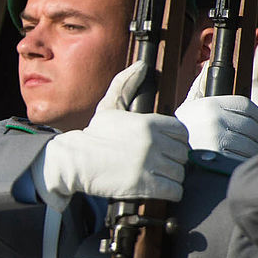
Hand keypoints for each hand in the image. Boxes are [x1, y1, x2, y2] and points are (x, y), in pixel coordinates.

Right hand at [32, 61, 188, 209]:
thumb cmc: (93, 136)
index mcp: (149, 123)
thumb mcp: (109, 107)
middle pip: (182, 155)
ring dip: (169, 177)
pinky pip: (175, 190)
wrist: (74, 161)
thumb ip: (125, 84)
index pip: (182, 133)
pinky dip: (169, 192)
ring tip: (153, 176)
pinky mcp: (146, 185)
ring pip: (179, 173)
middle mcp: (153, 142)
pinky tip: (155, 188)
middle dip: (172, 161)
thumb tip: (141, 65)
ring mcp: (150, 164)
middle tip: (156, 165)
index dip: (174, 142)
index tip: (161, 148)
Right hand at [174, 64, 257, 160]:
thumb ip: (201, 87)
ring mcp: (217, 137)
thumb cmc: (181, 132)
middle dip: (248, 137)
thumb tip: (206, 65)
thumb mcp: (190, 107)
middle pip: (253, 128)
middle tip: (236, 141)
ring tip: (229, 151)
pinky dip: (238, 161)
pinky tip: (227, 160)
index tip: (247, 124)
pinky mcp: (218, 156)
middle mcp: (215, 118)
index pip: (249, 107)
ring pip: (250, 145)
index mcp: (210, 104)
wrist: (160, 153)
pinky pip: (243, 158)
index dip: (253, 117)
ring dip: (244, 151)